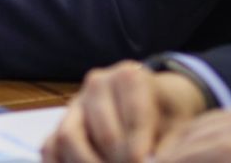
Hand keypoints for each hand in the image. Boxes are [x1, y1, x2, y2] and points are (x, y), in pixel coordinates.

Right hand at [43, 62, 207, 162]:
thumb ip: (169, 146)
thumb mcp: (180, 123)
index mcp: (129, 76)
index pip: (133, 116)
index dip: (140, 149)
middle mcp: (97, 83)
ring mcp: (76, 103)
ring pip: (68, 138)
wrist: (156, 99)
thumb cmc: (169, 112)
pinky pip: (49, 147)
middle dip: (118, 162)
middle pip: (102, 132)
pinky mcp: (62, 123)